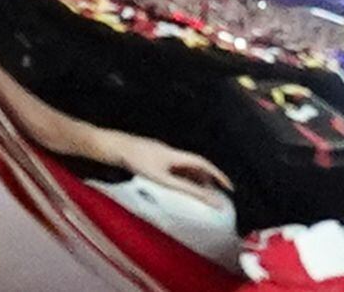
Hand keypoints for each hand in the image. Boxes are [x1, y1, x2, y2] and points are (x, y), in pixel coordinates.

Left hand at [76, 127, 231, 207]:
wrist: (114, 147)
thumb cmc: (137, 162)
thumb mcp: (163, 179)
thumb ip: (186, 189)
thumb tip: (207, 197)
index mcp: (177, 156)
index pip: (204, 164)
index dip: (218, 175)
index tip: (229, 188)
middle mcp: (171, 153)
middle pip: (195, 166)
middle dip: (207, 180)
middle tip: (214, 195)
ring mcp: (161, 155)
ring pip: (183, 168)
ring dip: (193, 180)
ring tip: (197, 195)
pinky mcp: (151, 158)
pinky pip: (172, 169)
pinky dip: (180, 179)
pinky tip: (174, 188)